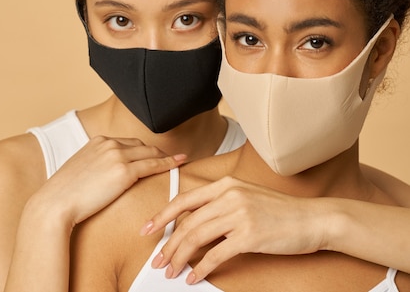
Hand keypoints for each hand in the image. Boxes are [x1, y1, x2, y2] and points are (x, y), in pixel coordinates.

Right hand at [31, 136, 185, 228]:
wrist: (55, 204)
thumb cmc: (64, 194)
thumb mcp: (79, 171)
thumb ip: (94, 166)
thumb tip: (102, 175)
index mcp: (96, 141)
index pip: (127, 143)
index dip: (141, 150)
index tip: (151, 155)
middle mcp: (108, 144)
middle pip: (140, 146)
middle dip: (155, 152)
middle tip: (170, 158)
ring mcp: (116, 155)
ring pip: (150, 153)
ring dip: (165, 157)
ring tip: (178, 160)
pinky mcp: (124, 171)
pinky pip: (153, 166)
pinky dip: (168, 164)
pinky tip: (178, 164)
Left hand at [140, 176, 326, 283]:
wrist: (314, 218)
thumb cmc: (280, 211)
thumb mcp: (246, 196)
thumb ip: (220, 203)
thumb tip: (193, 222)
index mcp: (225, 184)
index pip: (183, 200)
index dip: (161, 216)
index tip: (147, 230)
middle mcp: (229, 195)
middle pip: (186, 223)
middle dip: (168, 244)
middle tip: (158, 260)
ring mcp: (239, 214)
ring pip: (196, 238)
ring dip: (179, 258)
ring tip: (170, 271)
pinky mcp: (249, 235)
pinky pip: (215, 254)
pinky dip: (200, 268)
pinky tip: (193, 276)